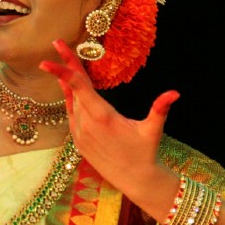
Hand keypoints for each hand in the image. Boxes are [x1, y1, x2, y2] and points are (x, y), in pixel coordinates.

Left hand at [39, 39, 178, 193]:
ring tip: (62, 61)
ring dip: (68, 81)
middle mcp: (86, 124)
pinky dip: (69, 98)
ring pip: (71, 101)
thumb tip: (175, 92)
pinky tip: (66, 88)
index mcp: (102, 117)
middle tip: (57, 44)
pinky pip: (70, 114)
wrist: (134, 181)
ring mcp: (80, 133)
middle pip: (73, 88)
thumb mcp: (152, 130)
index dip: (64, 69)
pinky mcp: (78, 141)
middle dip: (65, 66)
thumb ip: (160, 109)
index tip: (49, 58)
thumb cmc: (145, 153)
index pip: (78, 86)